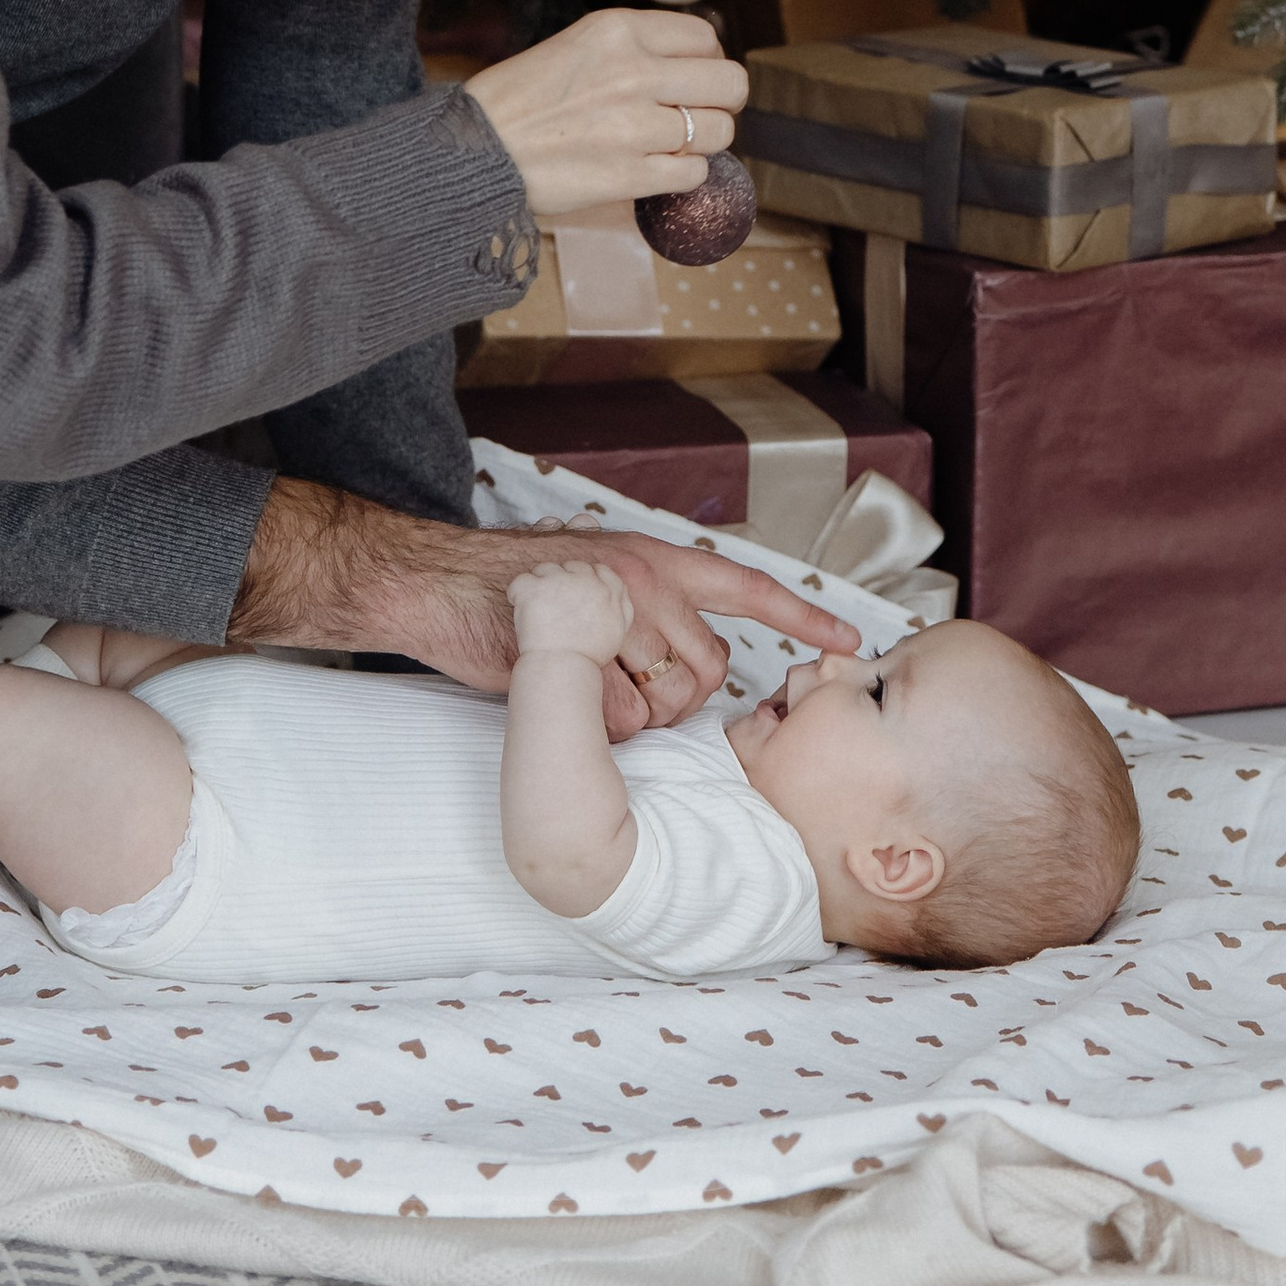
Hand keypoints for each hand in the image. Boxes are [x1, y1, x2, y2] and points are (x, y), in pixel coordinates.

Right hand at [231, 486, 858, 737]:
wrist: (435, 583)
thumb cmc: (510, 596)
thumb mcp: (594, 587)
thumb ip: (646, 618)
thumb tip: (686, 676)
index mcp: (655, 560)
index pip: (746, 587)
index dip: (801, 616)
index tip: (850, 639)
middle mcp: (646, 577)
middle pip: (707, 673)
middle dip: (673, 701)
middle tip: (614, 687)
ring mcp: (615, 608)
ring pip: (664, 702)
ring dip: (627, 716)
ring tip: (576, 681)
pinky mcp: (583, 646)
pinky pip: (617, 719)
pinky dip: (590, 725)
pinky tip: (555, 690)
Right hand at [467, 5, 747, 220]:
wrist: (473, 150)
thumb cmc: (518, 99)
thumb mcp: (576, 47)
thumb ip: (634, 49)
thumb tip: (697, 64)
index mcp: (617, 31)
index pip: (705, 37)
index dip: (710, 61)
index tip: (695, 78)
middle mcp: (634, 73)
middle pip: (730, 84)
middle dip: (723, 102)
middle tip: (700, 113)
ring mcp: (635, 127)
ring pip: (718, 132)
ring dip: (702, 142)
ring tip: (670, 145)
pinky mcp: (630, 175)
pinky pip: (694, 174)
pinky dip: (683, 175)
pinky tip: (655, 169)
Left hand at [508, 558, 636, 662]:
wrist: (564, 668)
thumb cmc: (589, 656)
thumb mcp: (618, 630)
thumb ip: (621, 606)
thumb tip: (618, 591)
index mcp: (607, 590)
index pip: (599, 570)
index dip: (586, 580)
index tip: (576, 596)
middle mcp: (584, 580)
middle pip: (571, 566)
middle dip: (563, 581)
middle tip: (555, 606)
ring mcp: (557, 581)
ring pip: (545, 569)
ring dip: (540, 584)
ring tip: (537, 609)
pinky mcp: (532, 589)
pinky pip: (520, 581)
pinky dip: (517, 593)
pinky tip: (519, 607)